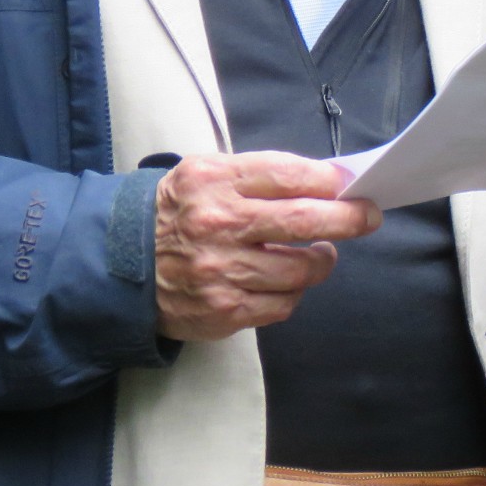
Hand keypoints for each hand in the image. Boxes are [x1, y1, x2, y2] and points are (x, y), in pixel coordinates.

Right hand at [153, 151, 382, 341]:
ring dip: (321, 261)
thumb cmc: (178, 211)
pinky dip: (293, 292)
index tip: (352, 187)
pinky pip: (282, 304)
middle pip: (306, 221)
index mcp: (216, 181)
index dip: (331, 182)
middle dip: (349, 219)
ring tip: (320, 253)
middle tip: (368, 217)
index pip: (290, 176)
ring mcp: (220, 272)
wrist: (117, 261)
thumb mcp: (208, 174)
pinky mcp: (222, 311)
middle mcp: (219, 225)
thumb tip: (329, 181)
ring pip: (301, 270)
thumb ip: (261, 176)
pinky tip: (286, 280)